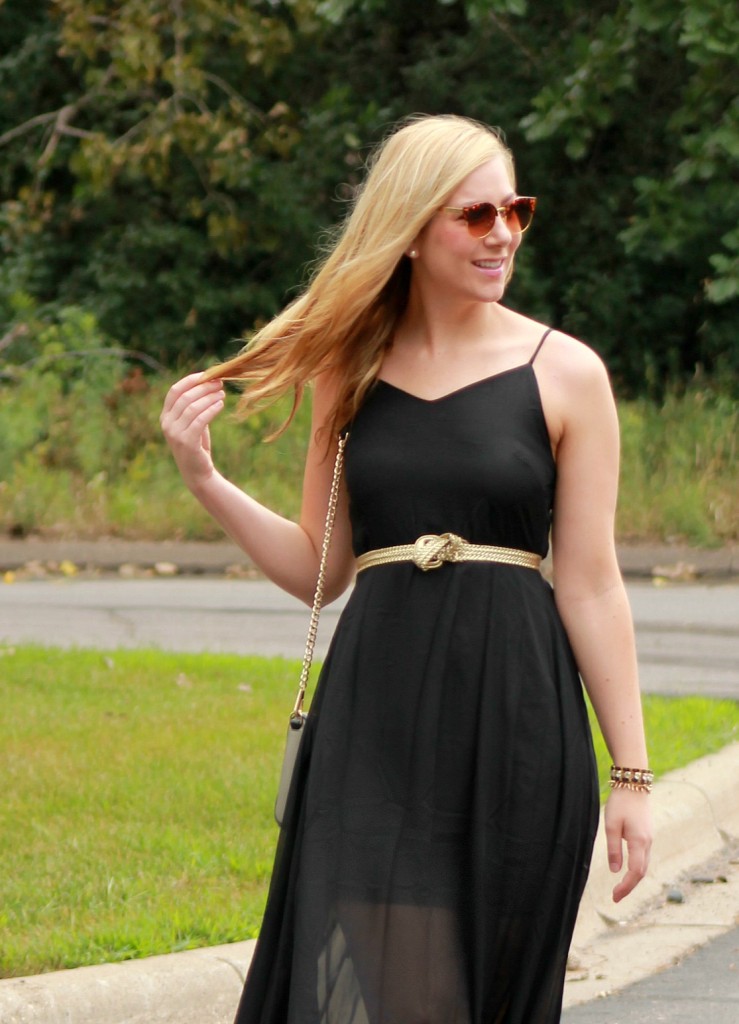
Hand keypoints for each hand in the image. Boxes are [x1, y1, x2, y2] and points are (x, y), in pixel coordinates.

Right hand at [160, 372, 224, 490]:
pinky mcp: (186, 442)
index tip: (207, 374)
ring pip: (192, 407)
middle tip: (220, 383)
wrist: (197, 472)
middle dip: (204, 387)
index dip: (190, 380)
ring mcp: (174, 433)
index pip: (175, 391)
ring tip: (222, 393)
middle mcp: (167, 423)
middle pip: (185, 397)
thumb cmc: (197, 445)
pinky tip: (221, 405)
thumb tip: (209, 382)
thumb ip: (194, 406)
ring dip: (209, 397)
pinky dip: (211, 409)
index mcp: (165, 416)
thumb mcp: (193, 423)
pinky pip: (200, 420)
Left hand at [604, 787, 652, 902]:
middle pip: (642, 872)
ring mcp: (649, 839)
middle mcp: (648, 843)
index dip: (626, 887)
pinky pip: (643, 857)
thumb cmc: (620, 803)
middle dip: (629, 886)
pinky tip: (627, 871)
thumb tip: (615, 871)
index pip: (635, 872)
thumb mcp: (611, 825)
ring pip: (644, 865)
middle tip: (616, 897)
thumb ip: (613, 848)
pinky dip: (637, 868)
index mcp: (639, 842)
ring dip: (633, 878)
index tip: (615, 897)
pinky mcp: (647, 835)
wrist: (634, 785)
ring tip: (620, 888)